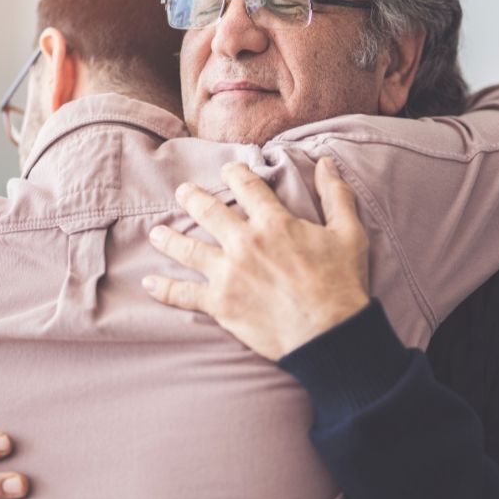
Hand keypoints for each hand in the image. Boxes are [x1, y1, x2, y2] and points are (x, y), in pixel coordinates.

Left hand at [143, 158, 369, 359]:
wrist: (329, 335)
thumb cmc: (341, 284)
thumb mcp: (349, 233)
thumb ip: (336, 195)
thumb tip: (327, 163)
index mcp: (273, 222)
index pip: (246, 186)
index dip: (235, 173)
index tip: (228, 170)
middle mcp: (244, 243)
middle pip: (208, 211)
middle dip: (192, 198)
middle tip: (183, 192)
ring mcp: (228, 274)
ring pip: (188, 248)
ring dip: (169, 238)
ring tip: (157, 233)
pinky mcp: (220, 304)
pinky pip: (184, 294)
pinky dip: (164, 288)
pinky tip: (149, 282)